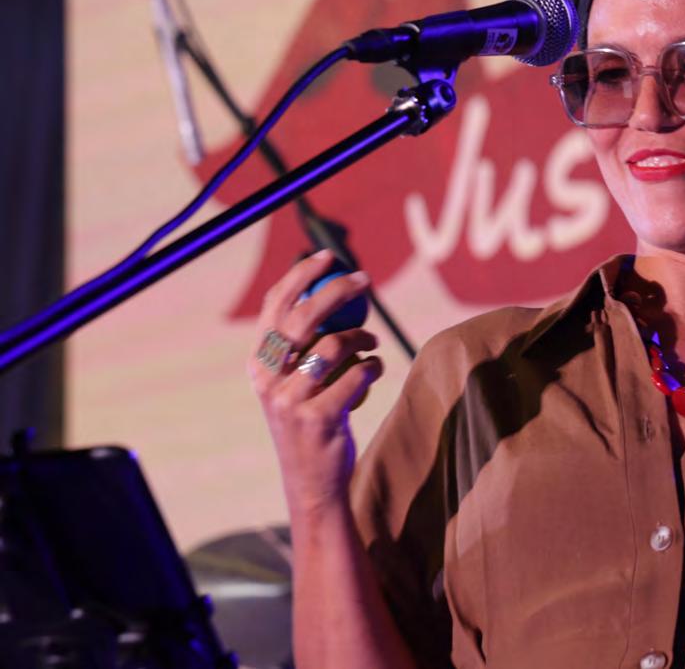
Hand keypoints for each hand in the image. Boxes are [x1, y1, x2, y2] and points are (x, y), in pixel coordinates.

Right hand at [247, 250, 384, 519]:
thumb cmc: (310, 421)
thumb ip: (302, 346)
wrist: (312, 481)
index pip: (274, 306)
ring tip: (373, 342)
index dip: (300, 275)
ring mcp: (290, 400)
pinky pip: (357, 375)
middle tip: (364, 280)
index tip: (328, 255)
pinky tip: (374, 370)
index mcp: (258, 364)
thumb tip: (329, 290)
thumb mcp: (294, 383)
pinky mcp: (318, 418)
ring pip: (334, 345)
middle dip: (337, 290)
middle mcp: (268, 380)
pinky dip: (373, 367)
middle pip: (304, 317)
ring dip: (362, 336)